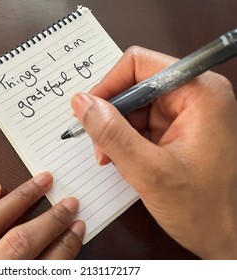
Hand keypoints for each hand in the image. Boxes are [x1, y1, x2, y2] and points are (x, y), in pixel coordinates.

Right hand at [71, 46, 236, 258]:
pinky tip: (127, 163)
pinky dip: (126, 142)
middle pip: (134, 86)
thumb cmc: (201, 208)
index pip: (139, 65)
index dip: (109, 86)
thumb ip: (112, 134)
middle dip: (112, 117)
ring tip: (115, 160)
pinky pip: (140, 124)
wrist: (225, 236)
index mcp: (199, 92)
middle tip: (102, 148)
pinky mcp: (177, 129)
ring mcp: (186, 113)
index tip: (89, 113)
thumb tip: (81, 102)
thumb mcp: (149, 171)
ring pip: (133, 107)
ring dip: (116, 133)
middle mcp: (194, 95)